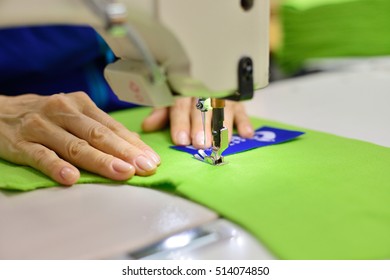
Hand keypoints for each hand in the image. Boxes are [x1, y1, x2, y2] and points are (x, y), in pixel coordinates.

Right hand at [0, 92, 159, 185]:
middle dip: (125, 152)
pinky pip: (40, 156)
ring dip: (100, 160)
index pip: (112, 127)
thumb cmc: (46, 116)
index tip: (152, 160)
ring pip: (75, 145)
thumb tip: (133, 146)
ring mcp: (42, 126)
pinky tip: (70, 178)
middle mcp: (64, 112)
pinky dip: (56, 166)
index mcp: (81, 105)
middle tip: (145, 168)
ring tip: (122, 173)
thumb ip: (99, 129)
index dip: (134, 144)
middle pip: (98, 135)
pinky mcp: (21, 142)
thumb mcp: (73, 115)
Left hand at [142, 97, 253, 147]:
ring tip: (221, 143)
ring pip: (223, 109)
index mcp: (183, 91)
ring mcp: (222, 95)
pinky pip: (243, 109)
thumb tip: (147, 126)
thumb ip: (162, 113)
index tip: (181, 140)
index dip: (180, 123)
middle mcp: (203, 92)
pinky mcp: (238, 101)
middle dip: (201, 127)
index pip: (180, 106)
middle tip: (201, 144)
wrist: (209, 70)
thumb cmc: (185, 93)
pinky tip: (246, 134)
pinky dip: (245, 121)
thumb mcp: (170, 99)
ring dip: (222, 126)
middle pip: (202, 109)